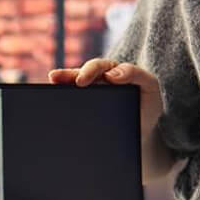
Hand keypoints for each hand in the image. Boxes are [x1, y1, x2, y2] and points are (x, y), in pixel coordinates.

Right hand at [49, 58, 163, 147]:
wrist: (142, 133)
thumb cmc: (147, 106)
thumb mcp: (150, 86)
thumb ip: (137, 74)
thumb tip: (112, 74)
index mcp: (111, 71)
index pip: (97, 67)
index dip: (88, 71)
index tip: (83, 81)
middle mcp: (96, 81)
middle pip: (78, 74)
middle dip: (67, 75)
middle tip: (56, 79)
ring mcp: (88, 95)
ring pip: (70, 88)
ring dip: (59, 85)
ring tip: (49, 86)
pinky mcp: (82, 110)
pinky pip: (69, 105)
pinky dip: (59, 104)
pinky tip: (51, 107)